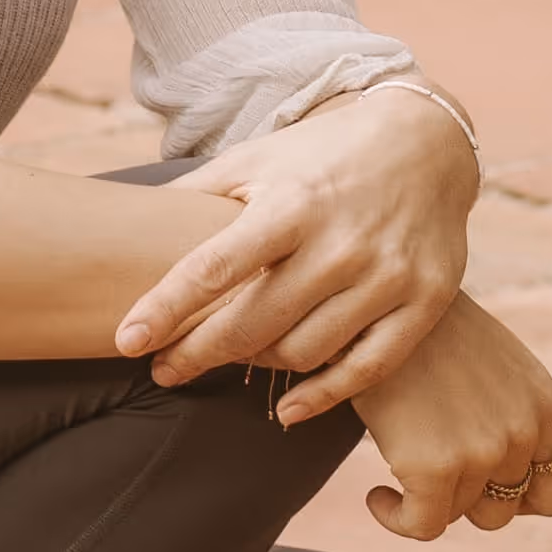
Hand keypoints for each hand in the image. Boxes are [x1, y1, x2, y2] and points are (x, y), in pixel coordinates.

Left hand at [118, 76, 477, 411]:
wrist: (427, 140)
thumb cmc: (323, 154)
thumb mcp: (259, 156)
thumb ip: (197, 192)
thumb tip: (124, 218)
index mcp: (291, 202)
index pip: (214, 266)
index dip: (166, 308)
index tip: (127, 341)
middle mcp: (340, 242)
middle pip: (253, 322)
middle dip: (197, 353)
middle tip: (163, 370)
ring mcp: (386, 276)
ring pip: (303, 352)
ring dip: (255, 366)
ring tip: (228, 361)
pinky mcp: (425, 301)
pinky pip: (366, 370)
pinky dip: (322, 398)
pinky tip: (286, 410)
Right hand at [350, 296, 551, 542]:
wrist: (377, 298)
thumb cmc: (422, 326)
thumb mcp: (490, 361)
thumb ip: (508, 411)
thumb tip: (501, 472)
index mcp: (541, 403)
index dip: (520, 499)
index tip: (483, 487)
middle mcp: (521, 430)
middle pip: (504, 507)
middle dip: (470, 498)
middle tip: (436, 476)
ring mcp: (481, 451)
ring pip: (460, 515)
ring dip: (430, 502)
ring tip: (399, 471)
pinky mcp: (435, 467)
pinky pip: (422, 526)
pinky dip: (397, 518)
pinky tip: (377, 494)